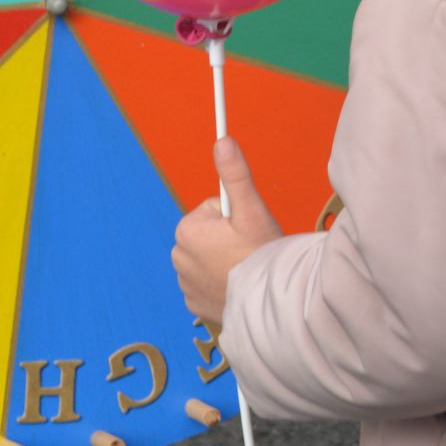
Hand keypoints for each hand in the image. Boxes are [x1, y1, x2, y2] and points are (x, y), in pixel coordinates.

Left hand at [172, 138, 283, 326]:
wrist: (267, 304)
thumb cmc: (260, 255)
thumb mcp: (251, 209)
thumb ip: (234, 174)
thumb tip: (222, 141)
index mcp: (187, 230)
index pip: (213, 210)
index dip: (234, 217)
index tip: (246, 231)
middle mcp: (178, 257)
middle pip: (208, 234)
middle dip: (227, 237)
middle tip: (249, 249)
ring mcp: (185, 283)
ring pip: (208, 258)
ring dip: (224, 260)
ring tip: (245, 267)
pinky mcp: (194, 303)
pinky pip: (206, 283)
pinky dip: (220, 282)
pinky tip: (237, 285)